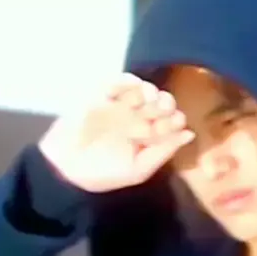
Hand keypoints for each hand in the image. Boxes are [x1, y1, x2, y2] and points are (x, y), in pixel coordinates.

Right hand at [37, 73, 194, 192]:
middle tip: (162, 112)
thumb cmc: (104, 173)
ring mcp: (121, 105)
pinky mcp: (102, 96)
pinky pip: (118, 81)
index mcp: (149, 135)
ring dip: (151, 92)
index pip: (171, 120)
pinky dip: (129, 81)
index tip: (173, 126)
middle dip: (166, 104)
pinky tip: (134, 91)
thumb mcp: (139, 169)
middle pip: (161, 101)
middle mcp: (138, 118)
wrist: (66, 170)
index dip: (175, 120)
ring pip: (143, 88)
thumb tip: (190, 134)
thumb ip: (164, 152)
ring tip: (149, 102)